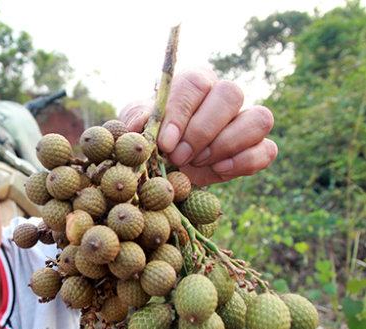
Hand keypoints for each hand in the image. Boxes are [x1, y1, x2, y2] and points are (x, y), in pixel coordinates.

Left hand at [119, 68, 276, 185]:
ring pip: (258, 118)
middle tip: (179, 157)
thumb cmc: (153, 138)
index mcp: (194, 84)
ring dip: (225, 145)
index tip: (165, 143)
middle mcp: (224, 96)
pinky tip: (217, 170)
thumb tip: (140, 124)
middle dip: (202, 131)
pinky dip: (244, 162)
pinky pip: (267, 150)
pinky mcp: (257, 148)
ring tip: (197, 162)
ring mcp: (245, 121)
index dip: (182, 112)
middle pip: (231, 94)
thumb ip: (137, 121)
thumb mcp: (138, 127)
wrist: (168, 163)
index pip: (196, 83)